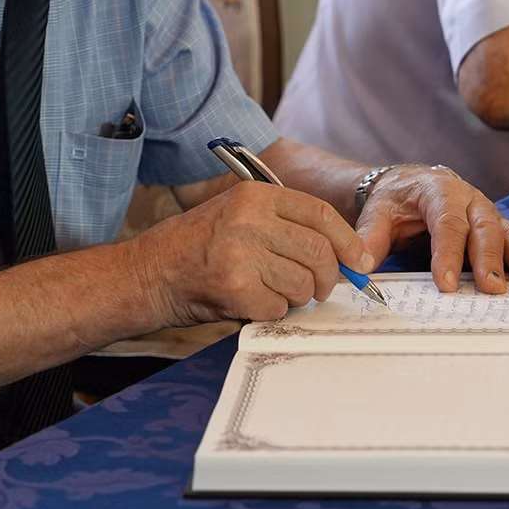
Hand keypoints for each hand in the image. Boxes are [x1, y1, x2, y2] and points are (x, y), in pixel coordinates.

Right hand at [130, 180, 371, 325]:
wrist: (148, 273)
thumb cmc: (197, 247)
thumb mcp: (238, 215)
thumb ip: (285, 226)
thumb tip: (345, 254)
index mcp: (254, 196)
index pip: (319, 214)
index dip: (347, 241)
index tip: (361, 262)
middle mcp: (249, 219)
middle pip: (318, 252)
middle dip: (326, 278)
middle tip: (318, 289)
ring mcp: (242, 253)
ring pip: (302, 285)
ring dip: (293, 298)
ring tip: (267, 291)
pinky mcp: (236, 288)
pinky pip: (278, 308)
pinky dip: (270, 313)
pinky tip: (247, 302)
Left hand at [352, 165, 508, 293]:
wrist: (408, 186)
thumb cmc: (394, 201)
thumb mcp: (377, 214)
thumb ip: (368, 238)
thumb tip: (359, 266)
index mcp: (439, 191)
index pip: (446, 223)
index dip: (447, 254)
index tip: (446, 284)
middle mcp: (470, 199)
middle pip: (483, 228)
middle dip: (490, 259)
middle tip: (492, 289)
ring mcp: (487, 213)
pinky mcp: (498, 227)